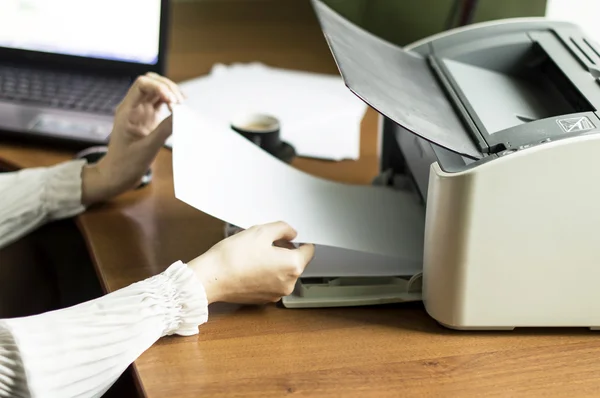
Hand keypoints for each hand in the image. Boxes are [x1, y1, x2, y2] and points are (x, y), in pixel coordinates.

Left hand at [81, 72, 184, 204]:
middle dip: (168, 88)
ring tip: (183, 105)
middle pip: (151, 82)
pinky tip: (180, 109)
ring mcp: (142, 112)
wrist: (118, 175)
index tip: (172, 101)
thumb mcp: (147, 148)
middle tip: (181, 103)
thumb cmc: (126, 164)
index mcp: (127, 111)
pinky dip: (172, 103)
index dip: (159, 87)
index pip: (142, 84)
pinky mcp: (149, 118)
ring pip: (158, 91)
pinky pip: (162, 103)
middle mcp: (134, 107)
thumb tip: (181, 114)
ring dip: (172, 93)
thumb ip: (164, 130)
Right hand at [189, 221, 315, 303]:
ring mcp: (276, 294)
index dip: (301, 240)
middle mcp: (288, 283)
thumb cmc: (234, 256)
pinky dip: (267, 274)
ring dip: (276, 262)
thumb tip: (292, 233)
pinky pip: (272, 282)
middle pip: (296, 262)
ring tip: (256, 253)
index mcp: (292, 266)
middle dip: (286, 250)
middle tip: (267, 241)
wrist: (211, 278)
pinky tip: (251, 265)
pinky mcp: (264, 299)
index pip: (309, 250)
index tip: (291, 236)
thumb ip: (283, 229)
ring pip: (284, 273)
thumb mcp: (261, 231)